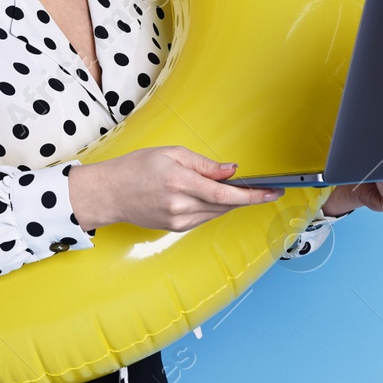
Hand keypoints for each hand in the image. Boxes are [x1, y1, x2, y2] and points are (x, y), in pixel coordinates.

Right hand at [68, 148, 283, 233]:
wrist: (110, 193)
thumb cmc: (135, 168)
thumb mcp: (171, 154)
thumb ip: (204, 164)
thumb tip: (231, 171)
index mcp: (180, 182)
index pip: (225, 194)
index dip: (252, 195)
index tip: (272, 192)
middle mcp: (181, 205)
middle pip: (225, 206)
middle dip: (244, 196)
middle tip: (260, 186)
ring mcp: (178, 220)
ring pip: (217, 213)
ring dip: (228, 202)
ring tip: (232, 188)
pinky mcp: (176, 228)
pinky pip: (204, 218)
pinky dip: (213, 207)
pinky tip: (211, 197)